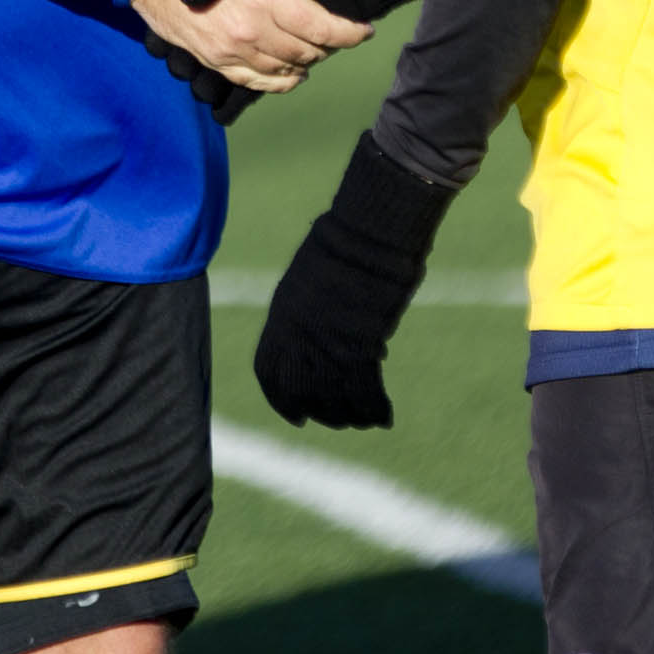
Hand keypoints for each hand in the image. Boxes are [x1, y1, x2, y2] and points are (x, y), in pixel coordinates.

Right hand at [140, 0, 434, 124]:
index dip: (351, 33)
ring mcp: (231, 49)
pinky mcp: (213, 60)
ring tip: (315, 46)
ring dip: (307, 60)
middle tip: (338, 31)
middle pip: (308, 50)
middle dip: (330, 44)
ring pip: (286, 69)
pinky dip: (281, 82)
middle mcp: (251, 28)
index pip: (323, 27)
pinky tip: (292, 72)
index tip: (363, 29)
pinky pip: (257, 82)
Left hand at [254, 132, 457, 428]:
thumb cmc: (343, 247)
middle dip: (319, 413)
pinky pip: (364, 392)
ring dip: (349, 416)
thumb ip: (306, 316)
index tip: (297, 416)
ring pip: (333, 399)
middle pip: (302, 393)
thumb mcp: (309, 281)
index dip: (281, 401)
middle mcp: (299, 337)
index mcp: (281, 318)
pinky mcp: (360, 345)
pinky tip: (384, 415)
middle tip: (336, 421)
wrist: (367, 233)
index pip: (270, 373)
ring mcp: (328, 343)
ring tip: (363, 419)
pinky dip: (373, 409)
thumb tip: (316, 341)